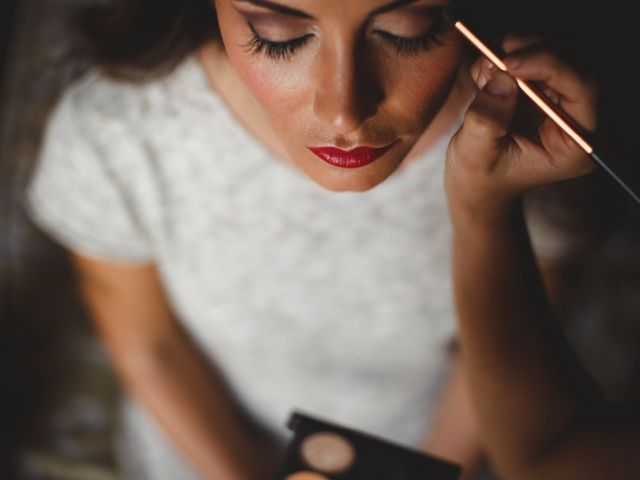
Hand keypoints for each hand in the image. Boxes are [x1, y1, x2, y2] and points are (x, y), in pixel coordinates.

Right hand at [445, 34, 598, 223]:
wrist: (477, 183)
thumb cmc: (480, 178)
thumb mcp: (476, 154)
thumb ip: (488, 119)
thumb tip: (501, 78)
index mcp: (574, 145)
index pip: (581, 90)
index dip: (549, 66)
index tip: (509, 63)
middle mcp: (576, 120)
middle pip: (571, 64)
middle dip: (530, 53)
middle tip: (493, 57)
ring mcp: (561, 102)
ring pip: (553, 54)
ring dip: (515, 52)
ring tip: (483, 74)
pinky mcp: (543, 89)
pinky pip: (533, 56)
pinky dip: (507, 56)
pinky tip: (486, 77)